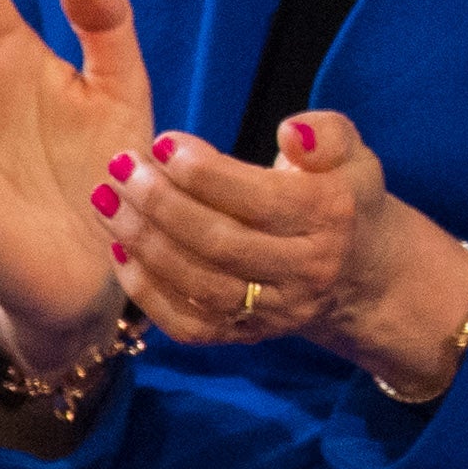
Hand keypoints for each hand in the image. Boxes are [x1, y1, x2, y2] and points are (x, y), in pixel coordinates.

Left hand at [97, 110, 467, 390]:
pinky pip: (189, 324)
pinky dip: (147, 293)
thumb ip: (326, 134)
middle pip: (223, 244)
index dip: (204, 173)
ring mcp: (276, 309)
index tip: (162, 143)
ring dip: (144, 243)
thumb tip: (291, 133)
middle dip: (162, 204)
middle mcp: (307, 270)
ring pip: (201, 285)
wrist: (360, 273)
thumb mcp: (352, 153)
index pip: (260, 199)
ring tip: (106, 201)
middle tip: (121, 166)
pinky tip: (120, 252)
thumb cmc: (341, 195)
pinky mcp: (248, 335)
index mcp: (331, 217)